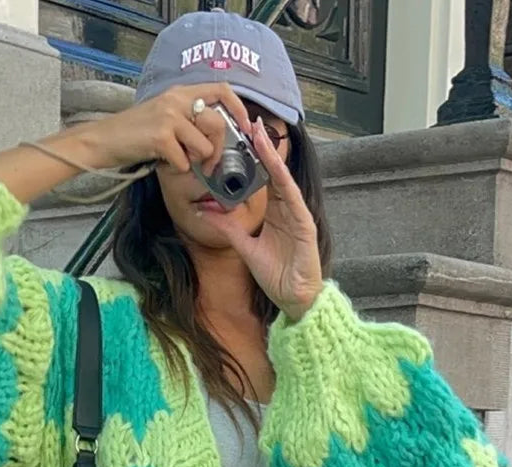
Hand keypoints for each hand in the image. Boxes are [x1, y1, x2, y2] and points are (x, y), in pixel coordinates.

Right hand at [90, 84, 251, 173]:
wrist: (103, 140)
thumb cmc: (134, 133)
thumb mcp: (164, 116)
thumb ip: (188, 120)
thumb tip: (216, 138)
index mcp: (180, 92)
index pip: (221, 89)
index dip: (238, 108)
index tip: (245, 126)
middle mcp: (176, 100)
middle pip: (218, 124)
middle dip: (219, 150)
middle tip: (210, 164)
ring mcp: (169, 118)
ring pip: (204, 146)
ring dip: (198, 161)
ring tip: (182, 161)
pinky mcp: (161, 138)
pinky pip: (185, 162)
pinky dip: (177, 169)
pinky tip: (164, 163)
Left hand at [202, 118, 322, 320]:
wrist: (294, 298)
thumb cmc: (276, 275)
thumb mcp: (245, 248)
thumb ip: (228, 229)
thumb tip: (206, 213)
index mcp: (276, 212)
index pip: (264, 179)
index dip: (255, 158)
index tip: (244, 137)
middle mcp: (287, 209)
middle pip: (275, 172)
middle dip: (264, 148)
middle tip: (252, 123)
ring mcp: (298, 215)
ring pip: (285, 180)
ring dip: (274, 158)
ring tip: (262, 137)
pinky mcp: (305, 226)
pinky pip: (294, 201)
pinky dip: (286, 184)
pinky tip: (278, 170)